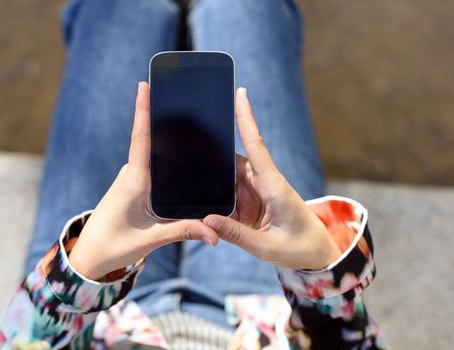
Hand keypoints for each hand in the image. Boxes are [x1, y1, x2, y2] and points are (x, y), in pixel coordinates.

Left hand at [68, 82, 218, 279]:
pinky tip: (185, 160)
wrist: (90, 256)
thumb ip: (183, 231)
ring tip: (197, 128)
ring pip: (153, 155)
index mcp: (133, 182)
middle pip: (151, 141)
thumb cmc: (114, 246)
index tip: (144, 85)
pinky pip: (152, 166)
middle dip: (167, 120)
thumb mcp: (151, 239)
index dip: (143, 111)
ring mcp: (132, 178)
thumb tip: (215, 233)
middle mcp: (132, 174)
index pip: (140, 140)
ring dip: (170, 142)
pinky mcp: (135, 186)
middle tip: (192, 100)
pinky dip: (166, 159)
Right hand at [202, 88, 340, 269]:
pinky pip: (229, 194)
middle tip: (185, 145)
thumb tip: (206, 221)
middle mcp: (264, 183)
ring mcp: (258, 191)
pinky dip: (216, 197)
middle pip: (232, 161)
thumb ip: (236, 235)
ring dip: (211, 182)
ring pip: (226, 178)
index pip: (256, 146)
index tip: (241, 93)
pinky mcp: (253, 201)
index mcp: (274, 186)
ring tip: (187, 178)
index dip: (247, 118)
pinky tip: (201, 201)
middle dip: (211, 154)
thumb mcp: (266, 247)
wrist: (317, 254)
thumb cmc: (299, 248)